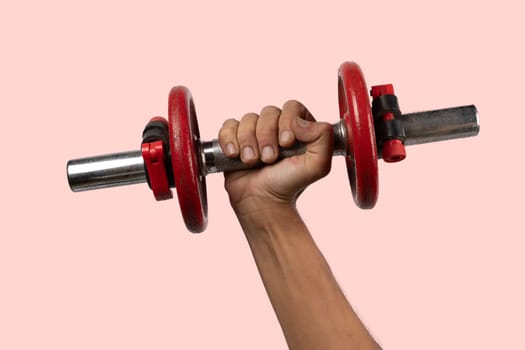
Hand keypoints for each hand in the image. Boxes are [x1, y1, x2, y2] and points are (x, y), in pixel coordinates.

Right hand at [218, 100, 332, 215]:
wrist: (263, 202)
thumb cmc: (289, 185)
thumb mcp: (318, 165)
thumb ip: (323, 137)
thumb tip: (300, 121)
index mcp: (299, 128)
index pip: (292, 107)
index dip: (287, 121)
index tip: (286, 143)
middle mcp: (277, 126)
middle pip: (268, 112)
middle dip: (266, 136)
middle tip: (269, 159)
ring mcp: (255, 132)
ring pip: (248, 119)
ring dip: (248, 141)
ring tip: (252, 161)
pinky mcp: (235, 139)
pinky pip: (228, 126)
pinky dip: (229, 139)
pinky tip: (235, 155)